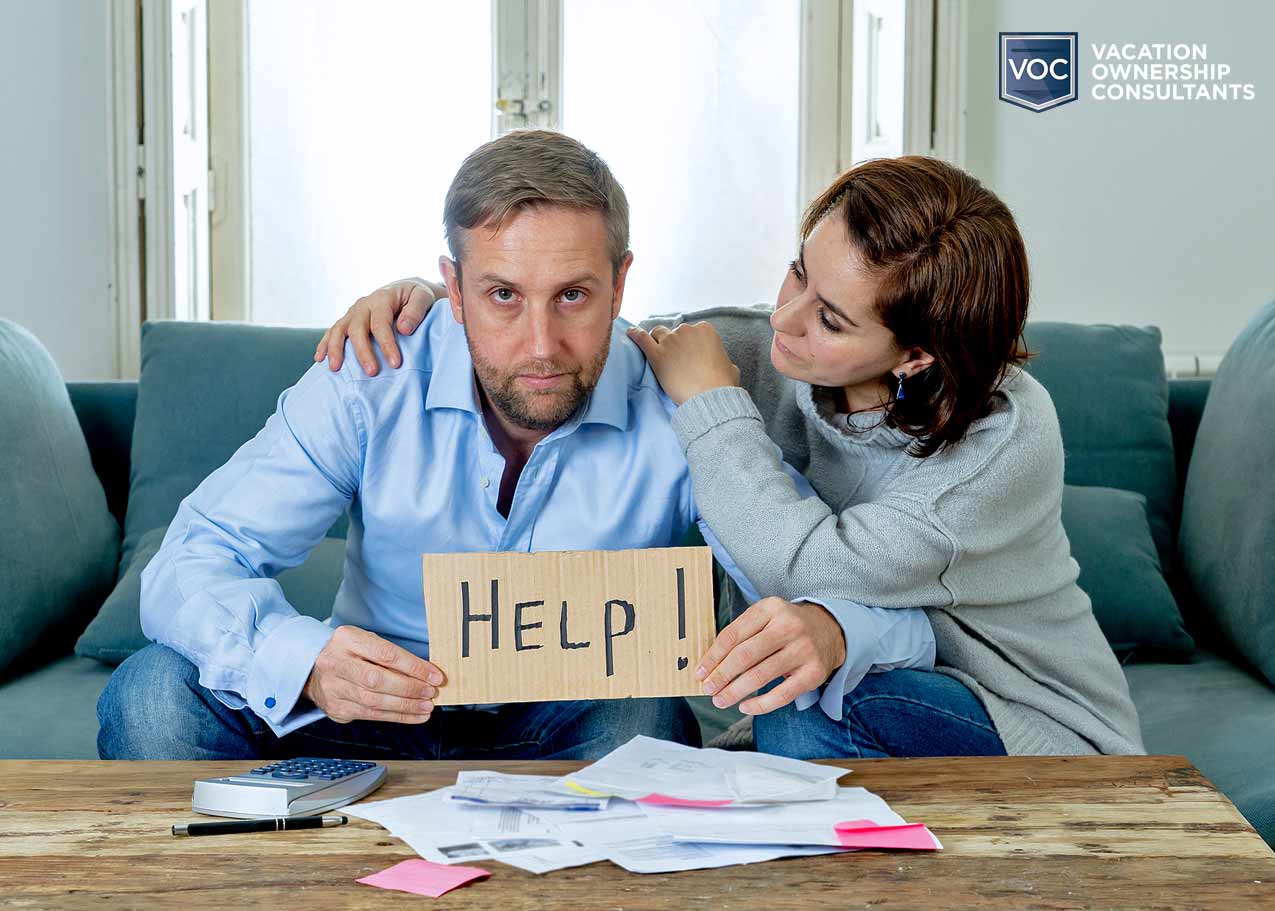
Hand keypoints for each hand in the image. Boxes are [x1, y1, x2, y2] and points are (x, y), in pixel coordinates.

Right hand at [302, 625, 444, 723]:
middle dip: (409, 688)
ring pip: (373, 701)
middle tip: (431, 692)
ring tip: (427, 707)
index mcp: (347, 639)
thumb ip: (392, 656)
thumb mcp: (367, 643)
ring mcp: (333, 687)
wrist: (313, 668)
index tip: (434, 676)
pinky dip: (396, 717)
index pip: (385, 654)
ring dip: (405, 706)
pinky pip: (370, 715)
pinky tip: (414, 716)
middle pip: (377, 680)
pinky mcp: (336, 708)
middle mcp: (336, 662)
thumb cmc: (350, 653)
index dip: (413, 667)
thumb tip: (427, 674)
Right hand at [314, 278, 443, 375]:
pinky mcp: (348, 320)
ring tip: (335, 368)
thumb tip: (403, 328)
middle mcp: (364, 305)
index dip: (387, 344)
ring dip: (335, 349)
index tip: (395, 363)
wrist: (407, 291)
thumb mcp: (423, 297)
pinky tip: (320, 359)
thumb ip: (416, 311)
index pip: (381, 323)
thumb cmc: (416, 297)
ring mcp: (353, 313)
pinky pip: (333, 331)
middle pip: (357, 329)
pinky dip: (325, 344)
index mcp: (382, 298)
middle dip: (363, 352)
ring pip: (339, 330)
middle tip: (371, 372)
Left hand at [626, 323, 740, 404]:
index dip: (690, 343)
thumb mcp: (731, 368)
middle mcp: (687, 331)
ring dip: (657, 340)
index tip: (689, 353)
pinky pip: (642, 339)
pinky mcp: (657, 354)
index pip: (693, 331)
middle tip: (674, 357)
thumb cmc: (722, 384)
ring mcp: (671, 341)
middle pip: (674, 332)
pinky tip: (630, 334)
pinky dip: (635, 335)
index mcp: (706, 330)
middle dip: (674, 342)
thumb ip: (723, 360)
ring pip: (658, 333)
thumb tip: (723, 365)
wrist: (709, 397)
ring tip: (656, 350)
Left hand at [695, 597, 846, 715]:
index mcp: (770, 608)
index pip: (733, 635)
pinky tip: (745, 706)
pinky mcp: (813, 673)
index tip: (700, 673)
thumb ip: (740, 634)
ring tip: (720, 700)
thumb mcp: (765, 618)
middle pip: (745, 655)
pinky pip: (781, 695)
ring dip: (735, 692)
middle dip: (721, 676)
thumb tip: (710, 665)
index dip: (713, 657)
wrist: (830, 630)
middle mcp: (788, 626)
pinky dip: (760, 705)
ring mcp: (803, 650)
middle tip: (707, 689)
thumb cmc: (786, 627)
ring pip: (760, 676)